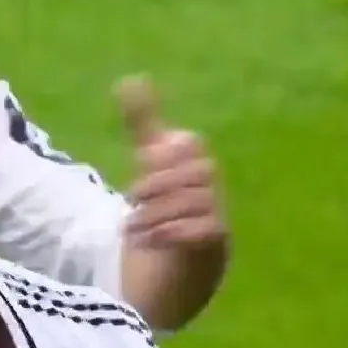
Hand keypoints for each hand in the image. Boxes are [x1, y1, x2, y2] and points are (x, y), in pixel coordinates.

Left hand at [116, 75, 225, 249]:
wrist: (169, 268)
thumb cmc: (163, 207)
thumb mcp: (149, 164)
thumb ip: (142, 125)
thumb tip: (129, 79)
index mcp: (194, 164)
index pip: (190, 145)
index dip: (165, 152)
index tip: (141, 164)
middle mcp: (211, 188)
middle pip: (199, 172)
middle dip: (160, 184)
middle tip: (132, 200)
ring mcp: (218, 216)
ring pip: (199, 202)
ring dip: (158, 213)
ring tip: (131, 227)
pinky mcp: (216, 245)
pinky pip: (207, 230)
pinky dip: (173, 233)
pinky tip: (146, 241)